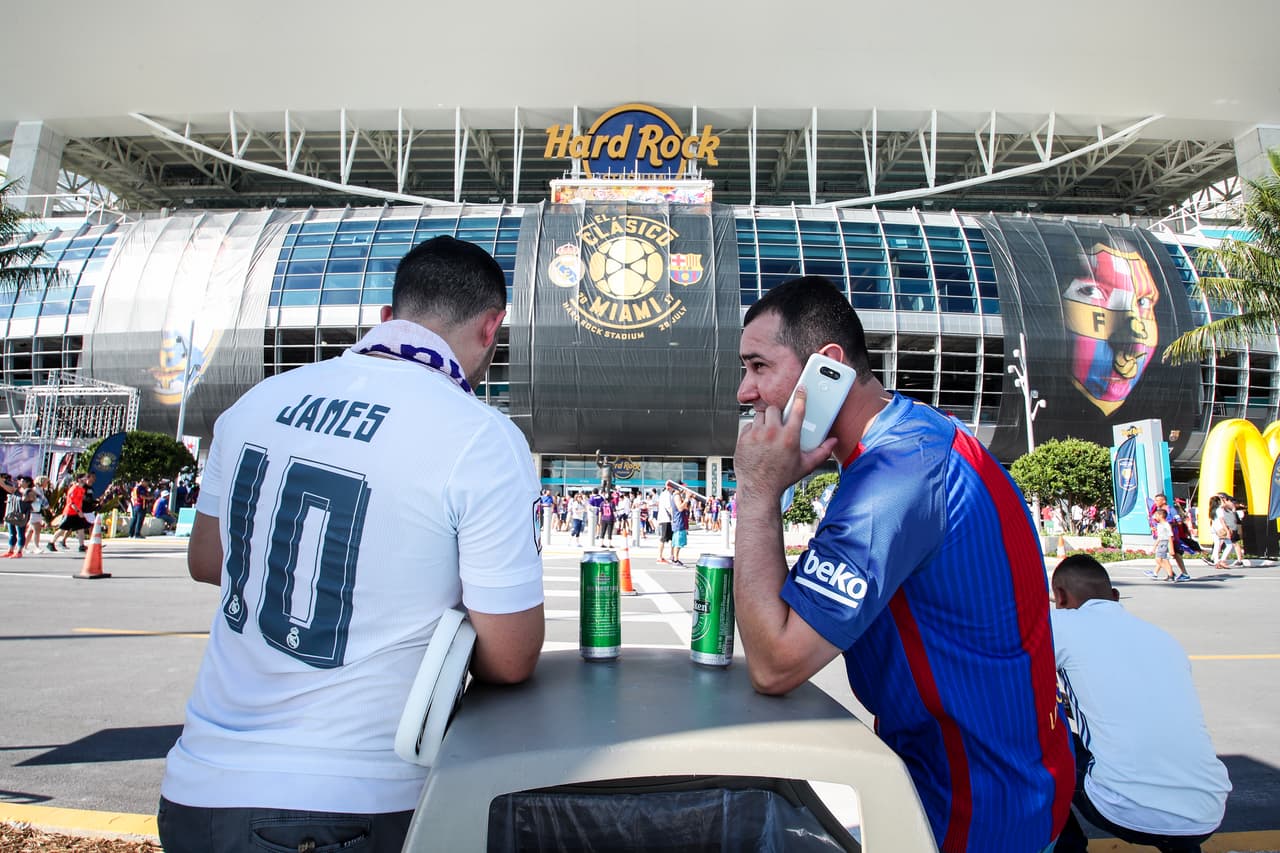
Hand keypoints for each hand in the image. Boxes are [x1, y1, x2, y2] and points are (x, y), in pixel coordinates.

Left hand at [734, 386, 837, 502]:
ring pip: (761, 415)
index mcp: (790, 437)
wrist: (759, 489)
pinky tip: (758, 440)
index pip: (797, 409)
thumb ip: (822, 452)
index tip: (801, 390)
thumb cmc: (781, 479)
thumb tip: (833, 442)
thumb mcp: (805, 466)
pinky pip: (749, 425)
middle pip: (775, 409)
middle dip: (778, 415)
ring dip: (765, 421)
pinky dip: (753, 430)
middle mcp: (772, 433)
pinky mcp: (744, 438)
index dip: (800, 397)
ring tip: (768, 433)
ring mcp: (756, 435)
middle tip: (779, 424)